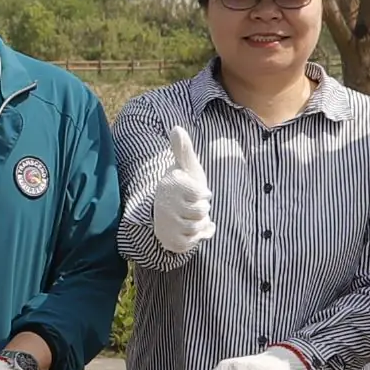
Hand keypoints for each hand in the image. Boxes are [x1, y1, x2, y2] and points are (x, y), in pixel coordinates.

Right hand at [147, 126, 215, 255]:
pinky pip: (195, 241)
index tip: (196, 191)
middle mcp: (166, 205)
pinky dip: (200, 236)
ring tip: (191, 216)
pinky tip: (192, 229)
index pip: (203, 194)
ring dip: (201, 223)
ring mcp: (168, 224)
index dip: (204, 194)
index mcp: (171, 185)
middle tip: (192, 204)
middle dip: (202, 209)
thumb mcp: (185, 168)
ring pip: (199, 226)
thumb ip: (183, 150)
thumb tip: (176, 128)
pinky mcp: (171, 241)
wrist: (165, 212)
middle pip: (202, 211)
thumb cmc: (182, 186)